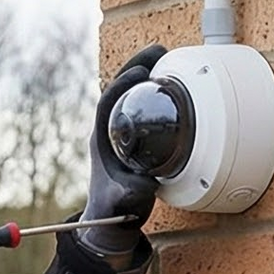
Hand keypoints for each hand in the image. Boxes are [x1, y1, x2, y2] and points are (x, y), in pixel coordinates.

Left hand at [83, 43, 168, 255]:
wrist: (111, 222)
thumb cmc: (113, 211)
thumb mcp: (122, 202)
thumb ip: (130, 194)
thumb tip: (143, 185)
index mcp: (101, 140)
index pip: (107, 103)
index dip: (122, 85)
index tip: (140, 72)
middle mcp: (109, 132)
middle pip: (119, 91)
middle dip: (137, 68)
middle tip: (159, 50)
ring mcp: (120, 134)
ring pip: (130, 96)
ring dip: (146, 74)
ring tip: (166, 55)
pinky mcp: (133, 139)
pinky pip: (142, 106)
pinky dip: (155, 91)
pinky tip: (172, 83)